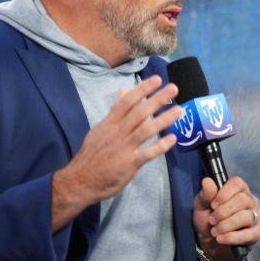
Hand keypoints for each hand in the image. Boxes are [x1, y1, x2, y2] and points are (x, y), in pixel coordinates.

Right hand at [51, 76, 182, 230]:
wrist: (79, 181)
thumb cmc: (93, 154)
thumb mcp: (100, 129)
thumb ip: (115, 111)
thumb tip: (123, 90)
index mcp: (109, 123)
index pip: (127, 102)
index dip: (142, 89)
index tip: (157, 79)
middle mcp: (117, 133)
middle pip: (139, 113)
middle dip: (157, 100)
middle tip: (174, 89)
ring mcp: (123, 148)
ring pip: (145, 130)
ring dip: (163, 120)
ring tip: (180, 111)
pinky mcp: (129, 164)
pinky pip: (148, 153)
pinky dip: (160, 146)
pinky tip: (173, 138)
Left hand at [193, 176, 259, 260]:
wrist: (209, 243)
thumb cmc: (207, 220)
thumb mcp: (201, 206)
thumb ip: (205, 194)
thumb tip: (207, 180)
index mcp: (239, 190)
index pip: (238, 183)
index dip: (224, 193)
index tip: (213, 204)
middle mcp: (251, 201)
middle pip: (242, 200)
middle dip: (223, 212)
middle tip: (211, 220)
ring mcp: (256, 217)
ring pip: (246, 217)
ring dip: (226, 225)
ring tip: (214, 231)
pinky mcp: (257, 233)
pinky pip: (248, 234)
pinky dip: (232, 237)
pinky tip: (221, 239)